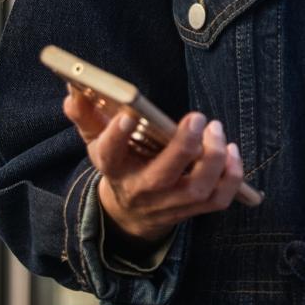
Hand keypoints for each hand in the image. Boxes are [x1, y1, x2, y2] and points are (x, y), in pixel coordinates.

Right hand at [61, 93, 244, 244]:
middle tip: (197, 117)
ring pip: (196, 190)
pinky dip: (231, 177)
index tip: (128, 115)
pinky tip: (232, 151)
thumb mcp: (97, 141)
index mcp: (115, 168)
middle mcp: (142, 189)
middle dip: (183, 147)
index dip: (117, 136)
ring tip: (216, 130)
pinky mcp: (192, 210)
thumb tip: (72, 92)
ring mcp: (169, 204)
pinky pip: (218, 200)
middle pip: (162, 176)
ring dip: (214, 160)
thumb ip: (86, 116)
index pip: (110, 155)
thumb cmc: (120, 164)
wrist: (131, 213)